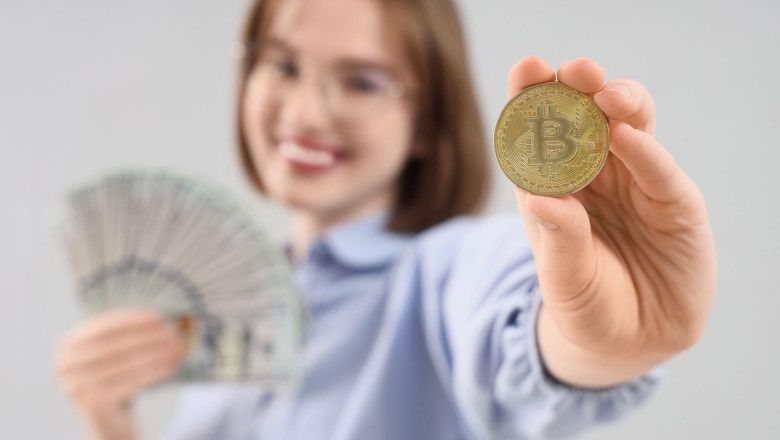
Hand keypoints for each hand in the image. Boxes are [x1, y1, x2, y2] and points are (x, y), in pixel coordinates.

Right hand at [54, 308, 184, 439]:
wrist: (109, 424)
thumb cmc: (115, 381)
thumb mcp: (113, 355)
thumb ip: (126, 334)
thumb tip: (158, 318)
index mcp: (68, 346)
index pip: (103, 326)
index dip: (132, 320)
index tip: (157, 316)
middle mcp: (65, 365)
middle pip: (114, 344)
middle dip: (146, 336)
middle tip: (172, 332)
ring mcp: (76, 386)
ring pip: (125, 364)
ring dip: (154, 353)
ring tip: (176, 347)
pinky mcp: (93, 403)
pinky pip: (130, 383)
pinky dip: (153, 372)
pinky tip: (171, 366)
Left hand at [507, 56, 715, 387]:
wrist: (631, 343)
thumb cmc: (585, 305)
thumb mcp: (564, 281)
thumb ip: (558, 241)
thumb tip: (539, 199)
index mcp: (551, 187)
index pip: (537, 134)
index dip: (531, 97)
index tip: (528, 67)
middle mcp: (592, 176)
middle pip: (585, 117)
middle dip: (579, 87)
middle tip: (574, 71)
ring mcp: (635, 184)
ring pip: (629, 127)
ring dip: (619, 104)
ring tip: (606, 95)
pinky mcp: (674, 203)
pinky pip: (660, 171)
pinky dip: (647, 152)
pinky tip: (630, 137)